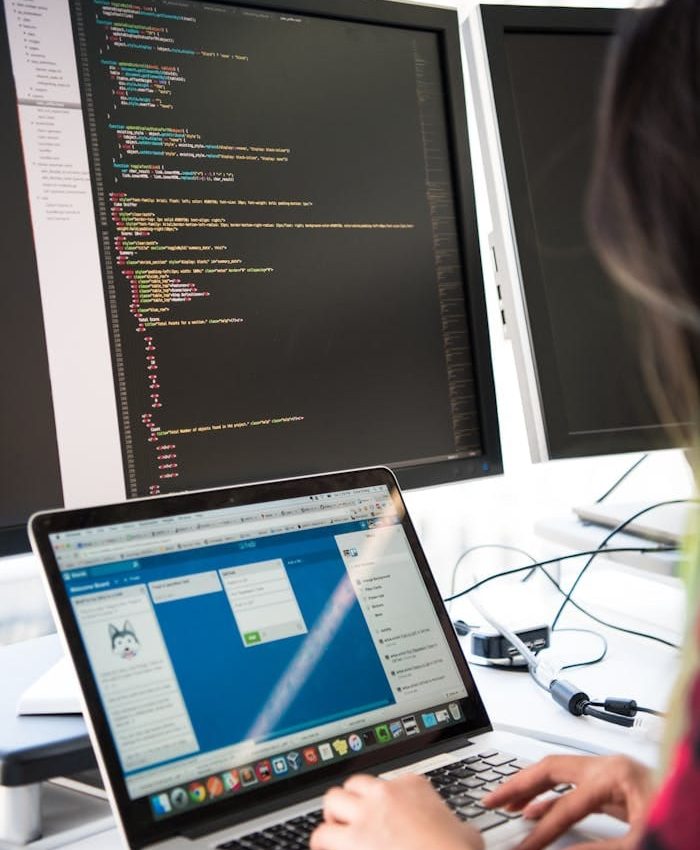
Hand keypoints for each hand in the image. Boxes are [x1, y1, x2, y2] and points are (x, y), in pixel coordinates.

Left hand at [310, 773, 483, 849]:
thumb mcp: (465, 832)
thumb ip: (454, 824)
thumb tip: (459, 831)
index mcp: (414, 786)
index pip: (388, 784)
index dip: (384, 803)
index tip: (384, 817)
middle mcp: (387, 794)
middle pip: (355, 785)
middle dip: (352, 801)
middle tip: (353, 820)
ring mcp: (367, 814)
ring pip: (333, 800)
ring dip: (333, 817)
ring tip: (336, 833)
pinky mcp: (353, 839)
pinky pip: (321, 835)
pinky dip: (322, 843)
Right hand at [481, 754, 654, 849]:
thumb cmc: (683, 820)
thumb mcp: (639, 842)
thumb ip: (596, 849)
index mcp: (614, 774)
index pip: (564, 805)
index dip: (539, 833)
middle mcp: (609, 767)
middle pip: (550, 769)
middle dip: (518, 786)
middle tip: (491, 802)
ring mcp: (613, 775)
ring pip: (559, 774)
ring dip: (530, 789)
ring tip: (505, 804)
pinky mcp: (618, 788)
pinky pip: (573, 787)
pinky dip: (550, 798)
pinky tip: (537, 812)